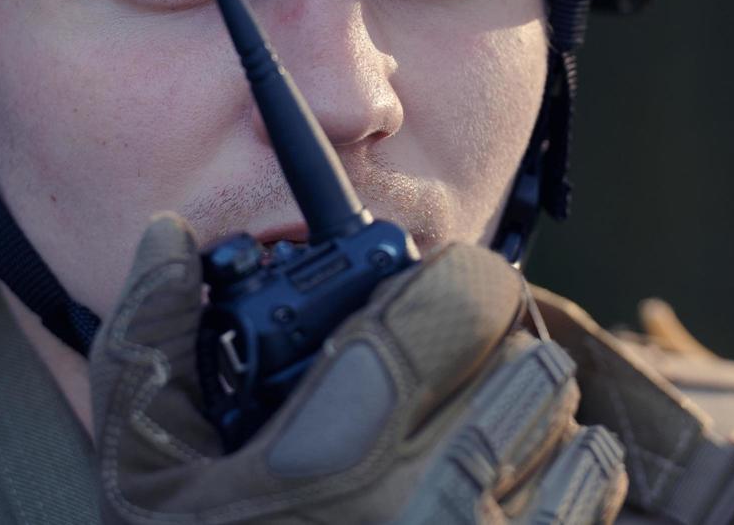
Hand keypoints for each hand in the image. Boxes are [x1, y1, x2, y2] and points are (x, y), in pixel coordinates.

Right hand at [89, 213, 627, 523]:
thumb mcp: (145, 472)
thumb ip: (150, 342)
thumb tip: (167, 235)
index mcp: (339, 449)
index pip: (464, 301)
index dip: (456, 279)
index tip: (426, 293)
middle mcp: (433, 503)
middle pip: (527, 355)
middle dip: (489, 340)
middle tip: (447, 356)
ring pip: (566, 419)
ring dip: (528, 399)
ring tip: (477, 411)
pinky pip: (588, 492)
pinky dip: (568, 464)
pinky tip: (519, 469)